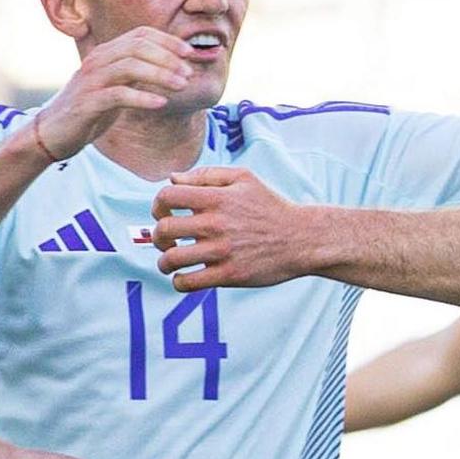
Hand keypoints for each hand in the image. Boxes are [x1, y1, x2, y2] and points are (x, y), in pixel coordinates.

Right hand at [36, 27, 193, 158]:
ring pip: (130, 66)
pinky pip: (118, 95)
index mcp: (106, 53)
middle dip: (168, 57)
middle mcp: (98, 61)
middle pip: (138, 47)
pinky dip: (142, 97)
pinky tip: (160, 103)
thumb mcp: (117, 86)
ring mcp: (91, 80)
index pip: (140, 34)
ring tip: (181, 85)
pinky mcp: (87, 103)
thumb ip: (137, 74)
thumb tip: (171, 66)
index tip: (190, 53)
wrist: (53, 133)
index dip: (168, 41)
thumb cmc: (90, 109)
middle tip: (189, 72)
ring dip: (160, 74)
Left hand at [150, 167, 314, 290]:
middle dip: (158, 237)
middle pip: (163, 230)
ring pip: (171, 260)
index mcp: (217, 198)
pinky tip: (184, 277)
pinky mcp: (229, 275)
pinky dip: (178, 282)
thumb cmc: (270, 206)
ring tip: (171, 262)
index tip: (164, 214)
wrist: (302, 238)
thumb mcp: (244, 178)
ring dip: (164, 262)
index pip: (167, 197)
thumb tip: (172, 179)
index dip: (157, 206)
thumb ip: (207, 175)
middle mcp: (216, 224)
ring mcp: (221, 251)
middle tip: (166, 241)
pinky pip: (188, 283)